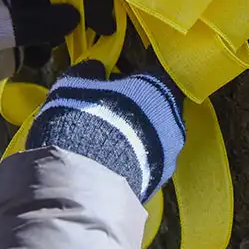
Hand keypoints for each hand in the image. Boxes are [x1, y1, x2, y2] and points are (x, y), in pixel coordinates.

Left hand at [0, 0, 112, 101]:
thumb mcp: (7, 24)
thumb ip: (42, 21)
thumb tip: (74, 17)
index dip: (85, 1)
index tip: (107, 21)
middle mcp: (21, 0)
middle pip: (60, 7)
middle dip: (72, 22)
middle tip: (91, 37)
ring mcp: (18, 24)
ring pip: (53, 31)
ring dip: (53, 42)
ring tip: (37, 51)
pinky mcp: (15, 47)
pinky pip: (40, 49)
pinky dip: (39, 56)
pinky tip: (25, 61)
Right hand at [26, 60, 185, 201]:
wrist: (87, 178)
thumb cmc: (84, 119)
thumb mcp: (74, 85)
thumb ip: (88, 71)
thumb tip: (95, 66)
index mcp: (159, 88)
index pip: (154, 72)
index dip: (134, 74)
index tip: (117, 77)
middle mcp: (173, 120)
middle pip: (157, 106)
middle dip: (136, 107)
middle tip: (108, 109)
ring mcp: (169, 154)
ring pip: (153, 137)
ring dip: (135, 135)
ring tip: (105, 140)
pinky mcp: (159, 182)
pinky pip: (146, 162)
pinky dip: (132, 158)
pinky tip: (108, 161)